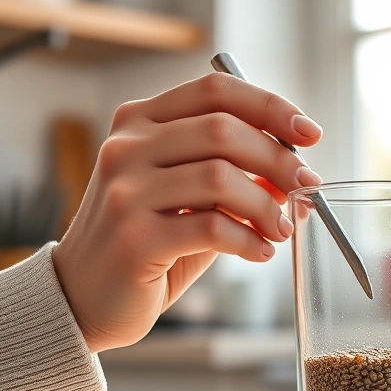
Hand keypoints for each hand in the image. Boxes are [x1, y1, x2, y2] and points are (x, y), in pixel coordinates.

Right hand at [52, 73, 323, 352]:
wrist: (82, 299)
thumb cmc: (145, 245)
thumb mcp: (191, 201)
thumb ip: (234, 179)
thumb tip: (295, 172)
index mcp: (139, 123)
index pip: (214, 90)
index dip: (269, 106)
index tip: (309, 133)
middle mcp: (126, 148)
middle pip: (223, 130)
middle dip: (279, 159)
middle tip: (307, 186)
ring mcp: (126, 191)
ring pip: (220, 177)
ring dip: (266, 205)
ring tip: (281, 229)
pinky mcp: (134, 238)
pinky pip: (211, 228)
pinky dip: (248, 239)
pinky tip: (260, 252)